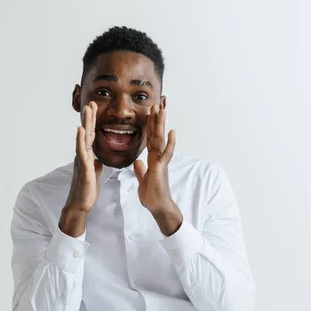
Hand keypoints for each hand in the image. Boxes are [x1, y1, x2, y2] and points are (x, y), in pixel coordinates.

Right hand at [60, 102, 102, 236]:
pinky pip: (82, 151)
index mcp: (87, 156)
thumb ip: (95, 166)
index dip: (93, 123)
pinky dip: (81, 140)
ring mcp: (82, 160)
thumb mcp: (94, 175)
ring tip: (87, 110)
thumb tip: (98, 161)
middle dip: (89, 118)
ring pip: (84, 138)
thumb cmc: (86, 190)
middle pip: (87, 133)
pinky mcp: (83, 168)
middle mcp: (83, 155)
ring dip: (85, 123)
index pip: (91, 136)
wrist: (80, 204)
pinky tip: (81, 130)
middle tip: (91, 102)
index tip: (95, 109)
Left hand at [133, 105, 182, 234]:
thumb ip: (141, 170)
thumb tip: (138, 162)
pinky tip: (172, 132)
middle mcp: (158, 157)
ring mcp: (161, 162)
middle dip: (156, 119)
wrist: (157, 207)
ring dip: (161, 124)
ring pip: (161, 139)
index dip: (150, 126)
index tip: (150, 113)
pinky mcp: (161, 168)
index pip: (151, 139)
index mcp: (153, 159)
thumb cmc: (152, 195)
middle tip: (157, 103)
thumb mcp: (143, 180)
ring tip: (162, 110)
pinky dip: (170, 143)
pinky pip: (166, 153)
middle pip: (157, 134)